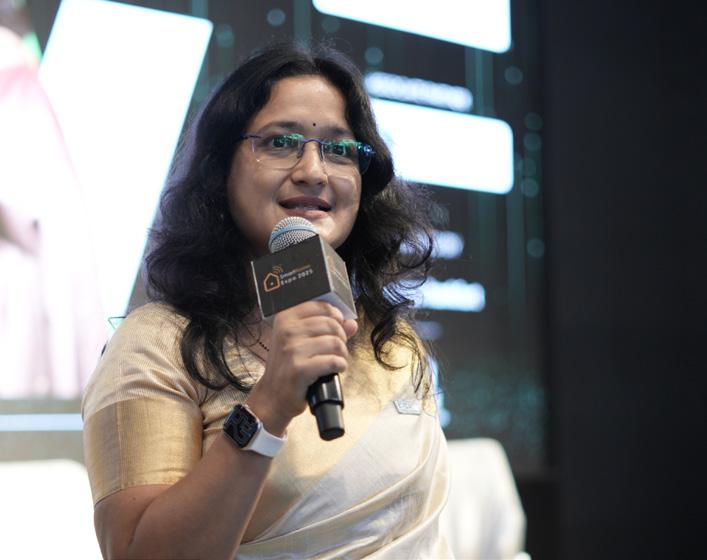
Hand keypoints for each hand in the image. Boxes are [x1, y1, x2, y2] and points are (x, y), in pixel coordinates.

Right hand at [246, 301, 357, 433]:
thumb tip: (351, 323)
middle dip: (341, 337)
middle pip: (332, 324)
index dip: (336, 317)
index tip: (336, 328)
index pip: (322, 306)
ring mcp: (292, 350)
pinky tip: (335, 369)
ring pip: (335, 342)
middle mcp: (287, 331)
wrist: (273, 396)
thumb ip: (327, 329)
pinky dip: (340, 366)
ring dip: (342, 353)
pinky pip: (333, 361)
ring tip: (336, 359)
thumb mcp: (301, 342)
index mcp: (286, 318)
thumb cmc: (288, 367)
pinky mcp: (299, 369)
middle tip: (336, 348)